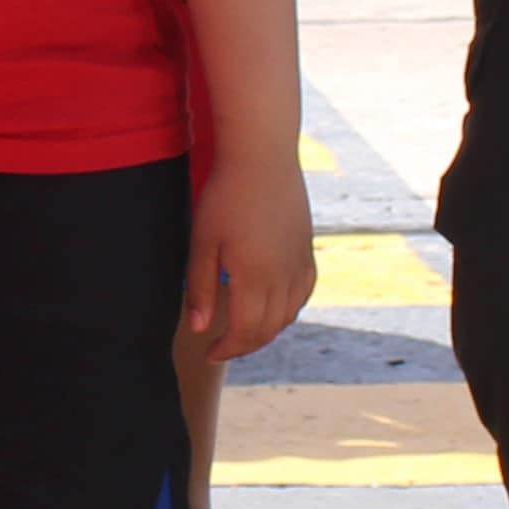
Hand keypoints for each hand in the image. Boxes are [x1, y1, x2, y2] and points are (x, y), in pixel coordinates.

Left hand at [185, 151, 315, 361]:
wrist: (263, 157)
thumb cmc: (226, 195)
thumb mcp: (203, 241)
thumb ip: (201, 288)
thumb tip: (201, 328)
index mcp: (255, 276)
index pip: (245, 331)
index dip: (227, 349)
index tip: (210, 352)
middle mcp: (283, 276)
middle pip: (268, 329)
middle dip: (244, 345)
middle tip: (221, 347)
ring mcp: (299, 263)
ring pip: (288, 315)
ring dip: (266, 330)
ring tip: (242, 329)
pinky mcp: (307, 250)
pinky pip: (303, 294)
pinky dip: (288, 309)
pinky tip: (272, 307)